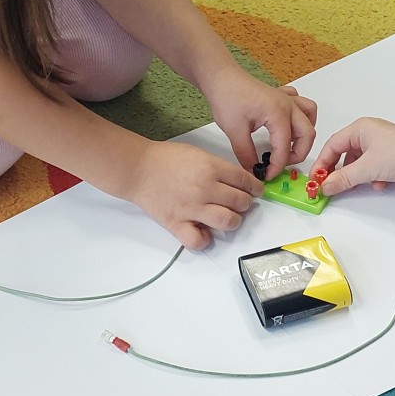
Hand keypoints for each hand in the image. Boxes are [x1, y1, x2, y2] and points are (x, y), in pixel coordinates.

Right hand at [125, 140, 259, 250]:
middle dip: (245, 203)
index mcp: (211, 168)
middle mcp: (205, 189)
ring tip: (227, 217)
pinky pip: (198, 241)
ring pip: (228, 222)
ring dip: (233, 221)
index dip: (255, 187)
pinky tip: (204, 231)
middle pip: (241, 202)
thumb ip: (218, 167)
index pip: (245, 181)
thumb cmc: (166, 158)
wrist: (138, 168)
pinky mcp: (177, 224)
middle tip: (240, 203)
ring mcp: (191, 208)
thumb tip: (238, 181)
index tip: (256, 191)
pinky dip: (204, 240)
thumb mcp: (198, 154)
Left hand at [202, 66, 316, 180]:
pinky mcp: (281, 96)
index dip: (277, 166)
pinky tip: (288, 124)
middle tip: (280, 165)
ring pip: (310, 116)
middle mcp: (287, 105)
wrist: (221, 77)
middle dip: (298, 154)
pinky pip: (301, 105)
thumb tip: (253, 170)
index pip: (284, 147)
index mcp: (278, 113)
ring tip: (290, 145)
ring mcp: (286, 99)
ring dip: (304, 134)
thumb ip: (246, 154)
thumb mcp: (234, 131)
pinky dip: (301, 116)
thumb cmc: (227, 96)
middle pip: (307, 134)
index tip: (267, 175)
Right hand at [311, 116, 394, 195]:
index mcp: (360, 129)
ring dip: (357, 177)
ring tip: (356, 186)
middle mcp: (368, 134)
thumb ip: (344, 178)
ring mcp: (380, 145)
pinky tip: (378, 184)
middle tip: (330, 186)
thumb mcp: (367, 168)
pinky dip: (372, 178)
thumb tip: (327, 185)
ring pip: (358, 163)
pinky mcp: (390, 157)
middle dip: (339, 172)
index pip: (332, 146)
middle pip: (344, 155)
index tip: (316, 179)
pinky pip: (372, 168)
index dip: (322, 163)